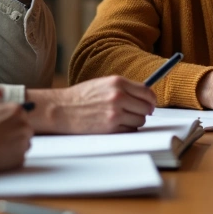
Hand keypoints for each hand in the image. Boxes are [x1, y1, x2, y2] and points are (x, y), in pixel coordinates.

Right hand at [0, 93, 32, 172]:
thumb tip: (1, 93)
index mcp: (17, 111)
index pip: (21, 115)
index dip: (9, 120)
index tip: (0, 125)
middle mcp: (24, 126)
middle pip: (24, 128)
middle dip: (14, 131)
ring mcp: (24, 143)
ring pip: (24, 143)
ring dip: (15, 143)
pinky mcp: (20, 158)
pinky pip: (20, 156)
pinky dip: (12, 156)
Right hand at [28, 76, 156, 133]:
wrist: (61, 109)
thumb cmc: (81, 97)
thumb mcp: (103, 84)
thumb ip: (123, 88)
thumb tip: (144, 96)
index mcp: (117, 82)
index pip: (146, 92)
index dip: (151, 99)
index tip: (151, 103)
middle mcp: (118, 96)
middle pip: (146, 108)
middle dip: (143, 111)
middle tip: (137, 113)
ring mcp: (115, 113)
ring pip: (140, 120)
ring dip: (134, 121)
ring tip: (120, 118)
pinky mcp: (111, 128)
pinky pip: (130, 130)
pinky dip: (126, 129)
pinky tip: (114, 125)